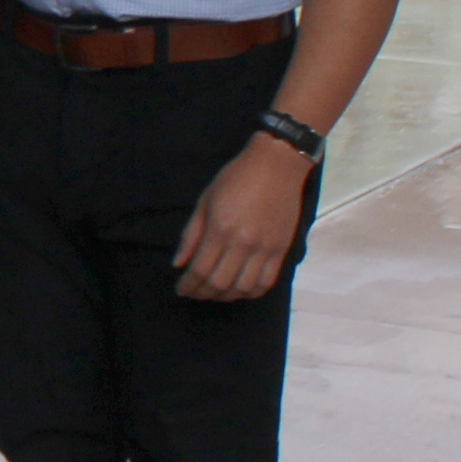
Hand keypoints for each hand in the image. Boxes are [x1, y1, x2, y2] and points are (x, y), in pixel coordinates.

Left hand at [174, 133, 307, 300]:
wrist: (276, 165)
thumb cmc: (236, 178)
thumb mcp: (205, 200)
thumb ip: (191, 234)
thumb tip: (178, 263)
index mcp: (220, 229)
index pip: (200, 269)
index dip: (188, 284)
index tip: (181, 288)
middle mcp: (243, 243)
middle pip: (220, 283)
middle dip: (202, 293)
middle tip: (194, 292)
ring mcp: (265, 248)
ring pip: (243, 288)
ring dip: (226, 297)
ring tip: (214, 293)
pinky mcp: (282, 249)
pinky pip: (267, 282)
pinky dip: (251, 292)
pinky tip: (240, 290)